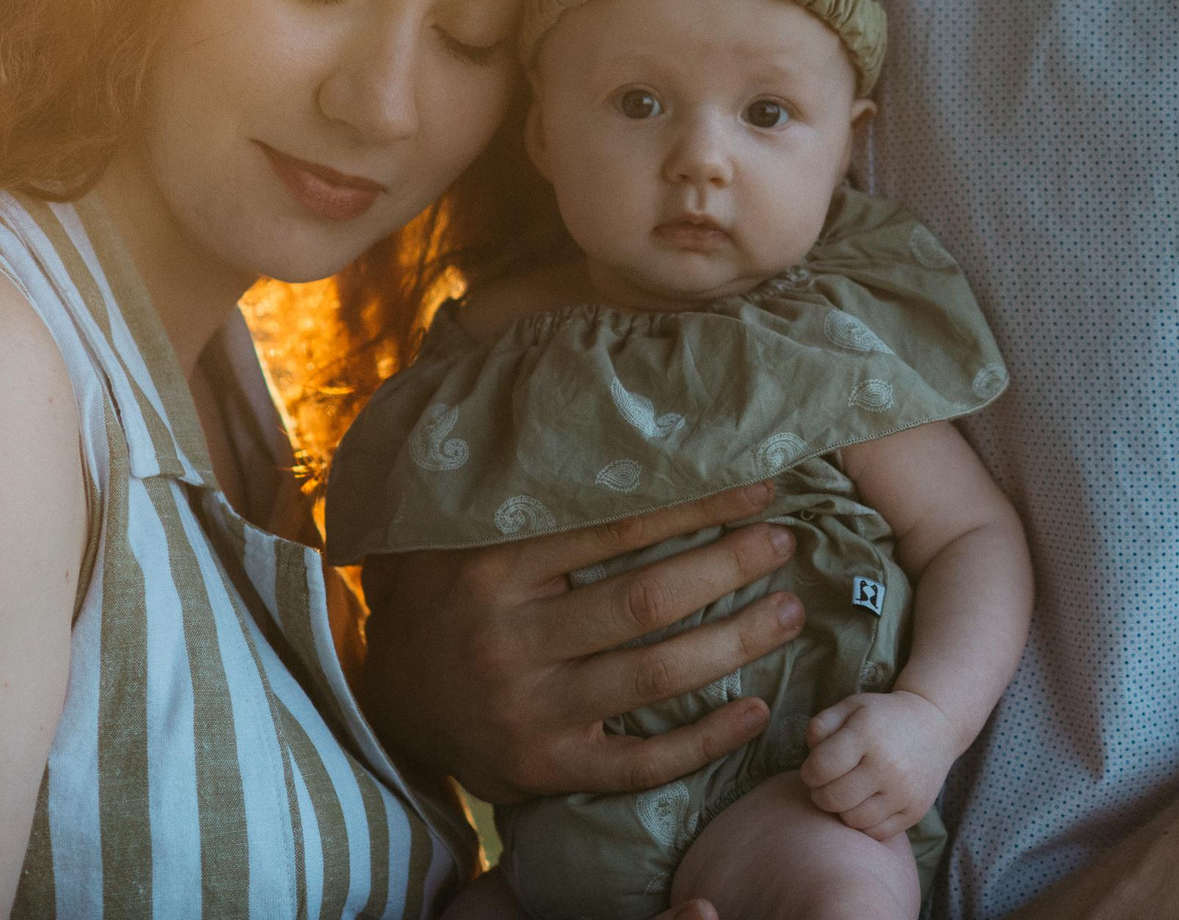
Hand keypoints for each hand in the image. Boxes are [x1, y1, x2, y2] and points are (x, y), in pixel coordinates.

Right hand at [356, 482, 805, 803]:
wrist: (388, 707)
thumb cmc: (444, 603)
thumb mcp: (456, 536)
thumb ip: (516, 488)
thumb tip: (591, 410)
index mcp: (493, 569)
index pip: (614, 527)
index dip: (694, 504)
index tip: (756, 486)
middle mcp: (509, 640)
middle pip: (645, 601)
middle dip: (728, 566)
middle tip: (784, 542)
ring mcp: (529, 711)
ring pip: (654, 676)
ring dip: (735, 642)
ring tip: (790, 612)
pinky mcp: (546, 770)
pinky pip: (639, 764)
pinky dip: (704, 741)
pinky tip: (755, 711)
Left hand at [798, 689, 959, 839]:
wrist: (935, 724)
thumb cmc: (883, 717)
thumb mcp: (851, 707)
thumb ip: (821, 725)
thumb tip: (810, 752)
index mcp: (867, 734)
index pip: (820, 768)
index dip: (809, 772)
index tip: (814, 769)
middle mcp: (887, 765)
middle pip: (833, 798)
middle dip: (821, 794)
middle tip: (827, 784)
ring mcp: (903, 791)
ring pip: (853, 820)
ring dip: (842, 810)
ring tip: (847, 793)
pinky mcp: (915, 811)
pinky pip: (876, 832)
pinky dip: (865, 823)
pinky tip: (866, 803)